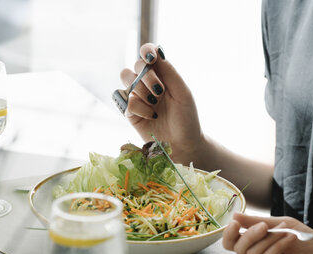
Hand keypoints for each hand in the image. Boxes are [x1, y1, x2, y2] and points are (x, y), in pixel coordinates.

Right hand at [119, 43, 203, 164]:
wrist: (183, 144)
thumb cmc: (186, 118)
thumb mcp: (183, 93)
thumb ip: (169, 72)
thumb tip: (157, 52)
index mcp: (162, 75)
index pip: (148, 54)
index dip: (146, 51)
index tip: (150, 58)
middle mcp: (147, 84)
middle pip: (135, 66)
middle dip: (146, 76)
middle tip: (159, 91)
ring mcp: (137, 97)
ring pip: (126, 81)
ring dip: (141, 90)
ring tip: (154, 104)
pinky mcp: (130, 112)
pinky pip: (126, 101)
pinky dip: (138, 107)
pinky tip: (151, 116)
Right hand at [223, 213, 312, 253]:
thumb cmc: (309, 245)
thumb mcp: (283, 225)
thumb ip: (258, 221)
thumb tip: (235, 215)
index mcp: (257, 245)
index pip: (232, 241)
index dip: (229, 232)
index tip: (235, 222)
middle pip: (237, 248)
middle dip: (249, 234)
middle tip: (264, 226)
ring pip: (251, 253)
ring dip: (268, 238)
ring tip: (286, 232)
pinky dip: (276, 246)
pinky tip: (289, 239)